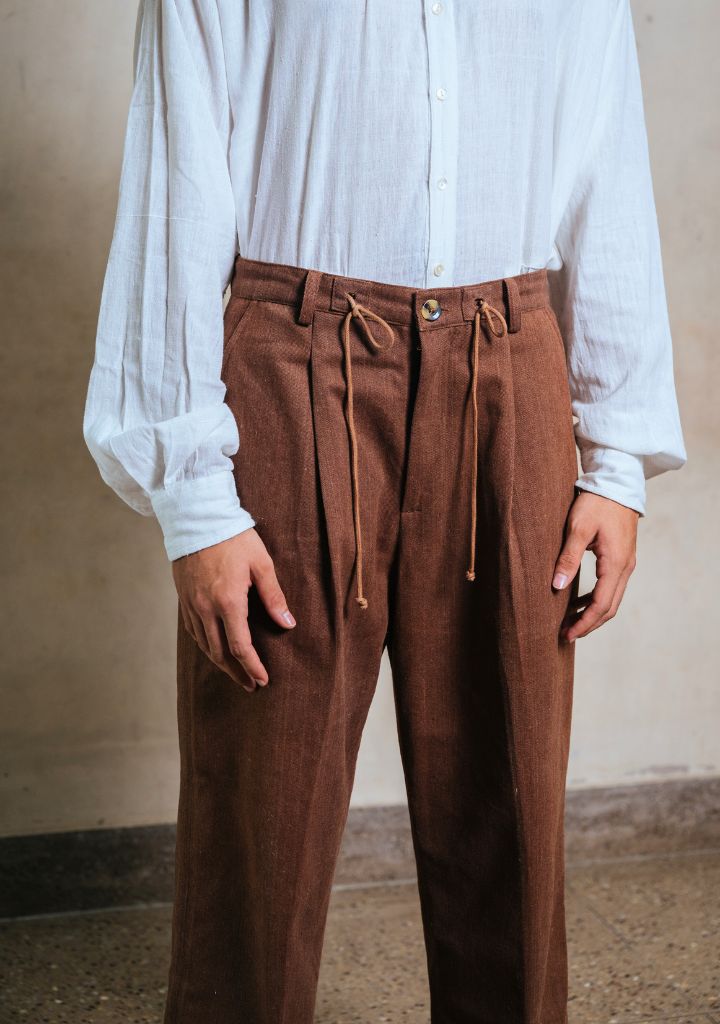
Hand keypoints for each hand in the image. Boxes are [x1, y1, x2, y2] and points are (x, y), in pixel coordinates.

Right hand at [172, 529, 295, 691]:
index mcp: (228, 602)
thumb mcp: (261, 564)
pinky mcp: (183, 599)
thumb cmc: (234, 538)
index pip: (240, 646)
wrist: (197, 518)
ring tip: (236, 673)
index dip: (252, 667)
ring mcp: (192, 605)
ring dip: (220, 663)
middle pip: (220, 653)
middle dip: (237, 673)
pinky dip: (206, 646)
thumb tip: (288, 623)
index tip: (262, 681)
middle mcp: (206, 608)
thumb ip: (274, 596)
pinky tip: (215, 649)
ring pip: (205, 645)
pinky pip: (194, 632)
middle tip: (251, 686)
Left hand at [552, 491, 638, 642]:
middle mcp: (625, 567)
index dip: (584, 623)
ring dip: (592, 613)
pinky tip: (578, 601)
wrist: (617, 483)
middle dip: (588, 624)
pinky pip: (610, 587)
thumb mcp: (578, 528)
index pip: (601, 604)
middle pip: (609, 607)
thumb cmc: (596, 502)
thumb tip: (556, 586)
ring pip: (611, 599)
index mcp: (615, 563)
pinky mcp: (621, 558)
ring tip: (569, 621)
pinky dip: (595, 598)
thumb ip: (568, 558)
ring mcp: (626, 563)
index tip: (566, 634)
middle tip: (565, 634)